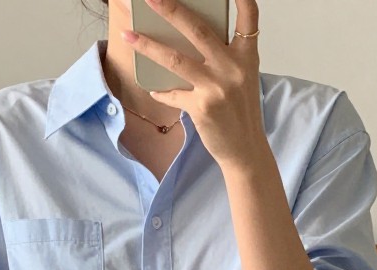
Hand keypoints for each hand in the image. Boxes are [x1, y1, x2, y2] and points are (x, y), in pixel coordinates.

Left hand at [120, 0, 264, 166]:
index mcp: (246, 56)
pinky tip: (154, 91)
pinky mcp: (202, 108)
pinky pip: (173, 94)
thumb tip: (186, 41)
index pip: (248, 16)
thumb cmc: (241, 112)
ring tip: (128, 36)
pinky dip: (161, 93)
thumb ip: (223, 57)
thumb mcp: (242, 77)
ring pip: (175, 59)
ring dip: (148, 46)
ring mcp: (216, 87)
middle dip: (170, 10)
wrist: (245, 149)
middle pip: (197, 30)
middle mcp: (233, 67)